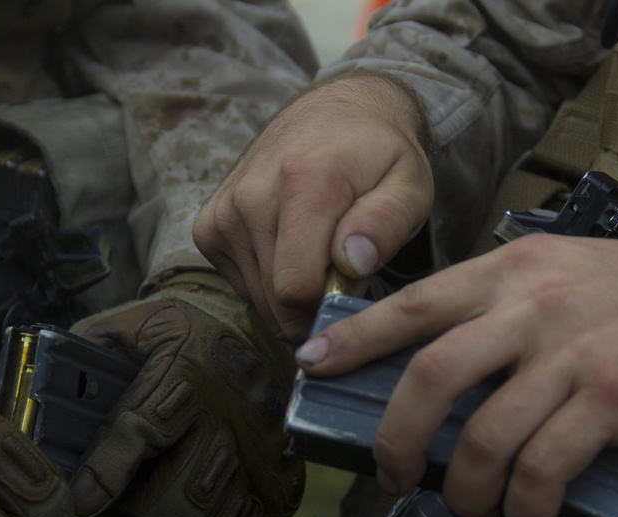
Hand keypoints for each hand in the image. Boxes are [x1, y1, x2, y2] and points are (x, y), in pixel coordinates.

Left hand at [68, 272, 304, 516]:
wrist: (250, 327)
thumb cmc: (178, 333)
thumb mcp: (128, 327)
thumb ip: (80, 359)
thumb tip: (34, 404)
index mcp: (194, 362)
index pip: (146, 426)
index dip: (107, 470)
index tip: (80, 500)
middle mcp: (237, 408)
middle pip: (184, 488)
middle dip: (139, 511)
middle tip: (115, 514)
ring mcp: (265, 450)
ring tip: (149, 512)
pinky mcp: (284, 481)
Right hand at [193, 69, 433, 342]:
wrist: (334, 113)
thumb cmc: (378, 158)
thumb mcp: (409, 186)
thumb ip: (386, 223)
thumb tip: (352, 262)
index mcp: (304, 183)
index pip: (296, 289)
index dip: (332, 300)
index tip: (355, 279)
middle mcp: (251, 197)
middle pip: (277, 301)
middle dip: (315, 300)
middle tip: (342, 266)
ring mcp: (224, 213)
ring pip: (258, 300)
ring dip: (293, 291)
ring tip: (319, 251)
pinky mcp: (208, 227)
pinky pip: (241, 286)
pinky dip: (269, 280)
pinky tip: (292, 247)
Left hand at [295, 235, 617, 516]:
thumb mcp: (570, 274)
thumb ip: (509, 306)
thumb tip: (451, 360)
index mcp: (515, 269)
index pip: (414, 303)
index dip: (354, 336)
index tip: (311, 361)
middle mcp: (534, 303)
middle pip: (429, 375)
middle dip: (395, 439)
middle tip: (393, 477)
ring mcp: (573, 350)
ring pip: (482, 435)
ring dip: (464, 492)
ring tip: (472, 513)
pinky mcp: (615, 396)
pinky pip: (544, 468)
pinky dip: (527, 509)